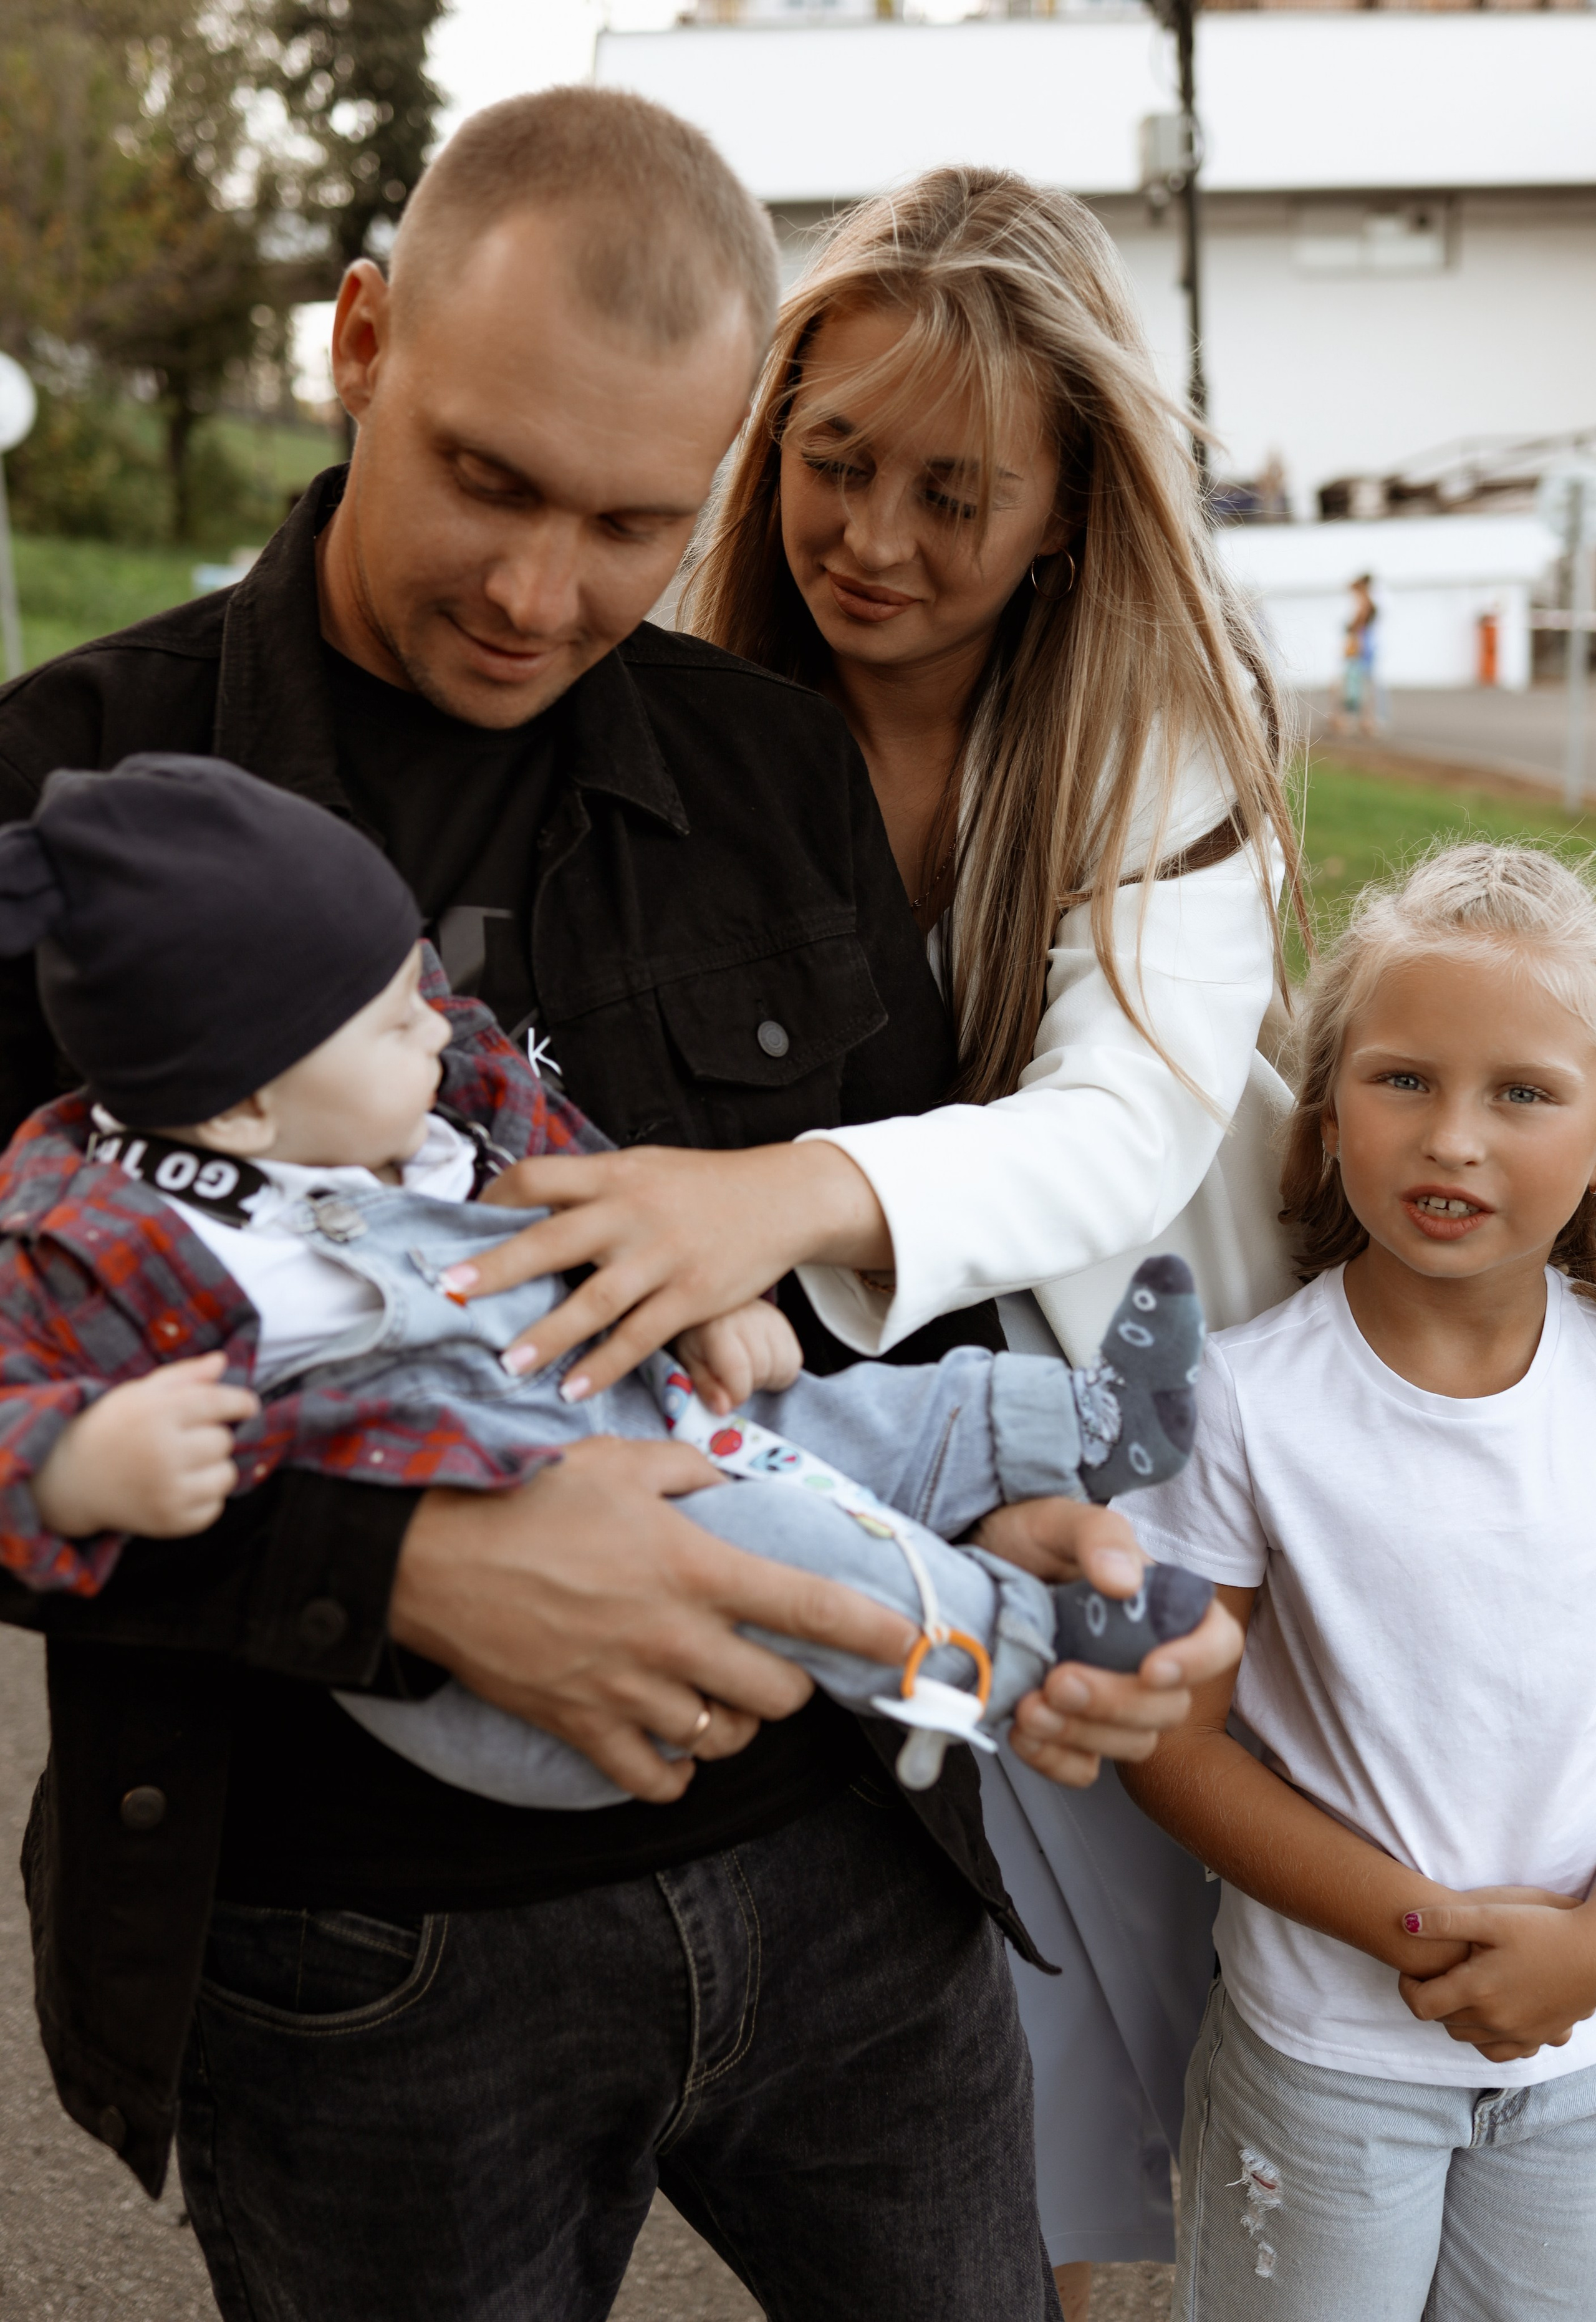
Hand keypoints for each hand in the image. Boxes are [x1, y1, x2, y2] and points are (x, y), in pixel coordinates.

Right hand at [32, 1353, 260, 1539]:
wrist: (73, 1480)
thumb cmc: (112, 1428)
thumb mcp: (141, 1392)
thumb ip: (185, 1375)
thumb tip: (223, 1361)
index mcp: (155, 1414)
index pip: (218, 1403)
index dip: (241, 1402)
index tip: (247, 1405)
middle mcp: (163, 1453)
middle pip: (224, 1440)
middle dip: (211, 1436)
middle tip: (185, 1439)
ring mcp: (168, 1491)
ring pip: (226, 1474)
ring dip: (213, 1468)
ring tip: (183, 1464)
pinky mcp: (171, 1521)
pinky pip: (216, 1507)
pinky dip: (204, 1498)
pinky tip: (178, 1487)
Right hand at [387, 1436, 917, 1803]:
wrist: (433, 1555)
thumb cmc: (528, 1497)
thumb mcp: (619, 1462)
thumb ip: (689, 1470)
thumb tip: (728, 1478)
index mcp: (693, 1567)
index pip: (808, 1606)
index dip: (871, 1630)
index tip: (911, 1645)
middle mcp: (672, 1636)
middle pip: (776, 1696)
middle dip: (789, 1685)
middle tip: (774, 1664)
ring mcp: (626, 1688)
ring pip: (722, 1740)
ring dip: (734, 1726)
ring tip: (722, 1701)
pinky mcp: (581, 1724)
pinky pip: (653, 1778)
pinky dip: (673, 1771)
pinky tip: (671, 1744)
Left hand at [460, 1141, 889, 1396]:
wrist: (783, 1198)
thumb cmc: (703, 1187)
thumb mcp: (645, 1169)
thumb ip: (592, 1188)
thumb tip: (526, 1208)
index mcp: (616, 1174)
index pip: (540, 1177)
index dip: (496, 1198)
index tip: (463, 1224)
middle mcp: (634, 1212)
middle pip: (554, 1238)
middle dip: (499, 1268)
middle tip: (451, 1291)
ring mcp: (664, 1256)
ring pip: (596, 1300)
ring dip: (549, 1335)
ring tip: (509, 1363)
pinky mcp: (693, 1295)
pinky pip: (640, 1336)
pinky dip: (604, 1365)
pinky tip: (574, 1386)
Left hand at [675, 1301, 803, 1415]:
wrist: (715, 1307)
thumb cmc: (700, 1338)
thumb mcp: (692, 1363)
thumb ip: (707, 1388)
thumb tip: (724, 1410)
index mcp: (719, 1329)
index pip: (738, 1371)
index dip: (736, 1395)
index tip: (727, 1398)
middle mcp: (749, 1319)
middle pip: (762, 1371)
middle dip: (750, 1385)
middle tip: (734, 1379)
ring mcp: (771, 1319)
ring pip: (783, 1368)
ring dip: (768, 1379)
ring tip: (749, 1371)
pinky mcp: (785, 1324)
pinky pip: (794, 1361)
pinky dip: (781, 1371)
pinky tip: (763, 1365)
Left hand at [978, 1497, 1242, 1788]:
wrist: (971, 1565)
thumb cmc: (1026, 1541)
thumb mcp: (1058, 1520)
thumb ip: (1099, 1537)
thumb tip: (1124, 1581)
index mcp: (1159, 1606)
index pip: (1218, 1641)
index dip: (1197, 1662)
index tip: (1151, 1668)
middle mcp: (1142, 1658)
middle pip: (1168, 1707)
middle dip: (1115, 1702)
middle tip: (1059, 1679)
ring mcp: (1109, 1699)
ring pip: (1130, 1744)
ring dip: (1080, 1734)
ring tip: (1029, 1705)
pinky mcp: (1071, 1729)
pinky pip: (1081, 1769)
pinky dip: (1053, 1760)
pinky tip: (1021, 1730)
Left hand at [1397, 1894, 1595, 2062]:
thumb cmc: (1544, 1927)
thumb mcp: (1491, 1915)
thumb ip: (1444, 1921)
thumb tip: (1404, 1923)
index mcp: (1477, 1991)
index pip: (1421, 2005)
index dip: (1407, 1987)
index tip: (1413, 1970)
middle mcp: (1494, 2021)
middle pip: (1442, 2021)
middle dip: (1432, 1998)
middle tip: (1439, 1972)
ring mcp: (1518, 2035)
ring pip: (1467, 2038)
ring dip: (1456, 2017)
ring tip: (1463, 1988)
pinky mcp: (1538, 2038)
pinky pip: (1499, 2052)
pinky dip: (1485, 2037)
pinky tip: (1489, 2012)